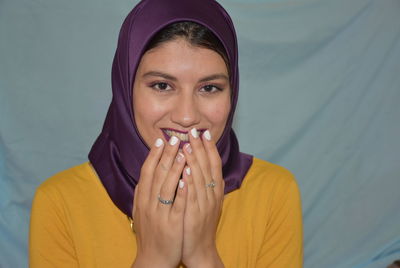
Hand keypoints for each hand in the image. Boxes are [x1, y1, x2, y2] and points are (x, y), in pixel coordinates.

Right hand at [132, 136, 186, 267]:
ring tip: (183, 152)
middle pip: (156, 175)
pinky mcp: (171, 224)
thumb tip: (144, 176)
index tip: (160, 140)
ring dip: (174, 168)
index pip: (147, 172)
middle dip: (166, 155)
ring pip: (166, 186)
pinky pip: (176, 205)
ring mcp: (159, 214)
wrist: (153, 259)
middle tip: (175, 138)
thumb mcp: (142, 212)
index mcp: (142, 199)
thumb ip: (143, 194)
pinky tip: (187, 179)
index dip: (153, 155)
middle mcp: (148, 204)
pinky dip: (181, 191)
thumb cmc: (150, 233)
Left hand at [181, 129, 224, 267]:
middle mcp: (212, 195)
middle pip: (208, 167)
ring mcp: (204, 204)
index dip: (210, 149)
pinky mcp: (194, 214)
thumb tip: (206, 168)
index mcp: (215, 191)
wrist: (200, 249)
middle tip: (195, 131)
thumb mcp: (208, 203)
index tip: (204, 134)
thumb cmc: (200, 224)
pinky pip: (192, 196)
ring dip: (195, 161)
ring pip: (201, 179)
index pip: (214, 165)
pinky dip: (190, 183)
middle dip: (201, 148)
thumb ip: (207, 186)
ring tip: (189, 145)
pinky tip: (185, 171)